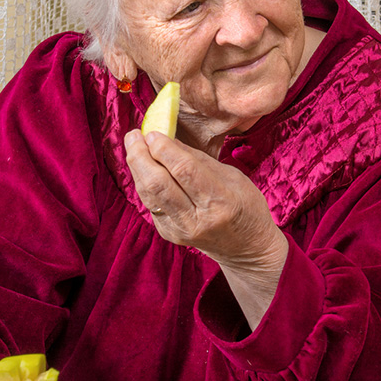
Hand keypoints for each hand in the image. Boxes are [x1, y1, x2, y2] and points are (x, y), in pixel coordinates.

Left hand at [124, 130, 288, 326]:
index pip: (184, 170)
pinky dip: (144, 181)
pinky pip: (151, 203)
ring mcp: (180, 230)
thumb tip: (168, 139)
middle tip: (134, 135)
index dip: (164, 148)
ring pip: (148, 194)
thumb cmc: (246, 206)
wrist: (247, 248)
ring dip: (137, 167)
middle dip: (141, 155)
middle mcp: (196, 219)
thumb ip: (198, 160)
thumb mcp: (233, 177)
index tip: (153, 131)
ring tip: (133, 146)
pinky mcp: (169, 234)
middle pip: (158, 183)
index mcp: (220, 202)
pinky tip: (144, 166)